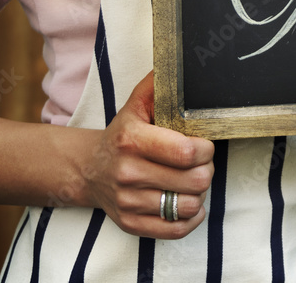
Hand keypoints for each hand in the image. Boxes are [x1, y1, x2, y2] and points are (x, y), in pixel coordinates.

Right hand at [82, 71, 213, 238]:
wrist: (89, 169)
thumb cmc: (122, 134)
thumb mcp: (136, 104)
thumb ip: (158, 85)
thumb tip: (178, 65)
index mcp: (132, 139)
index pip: (186, 152)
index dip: (206, 149)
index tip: (204, 144)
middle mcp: (128, 172)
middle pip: (194, 180)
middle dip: (206, 169)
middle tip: (201, 163)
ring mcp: (128, 201)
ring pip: (189, 206)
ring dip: (199, 193)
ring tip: (192, 180)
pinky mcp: (130, 224)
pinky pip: (175, 230)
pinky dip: (190, 218)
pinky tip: (187, 202)